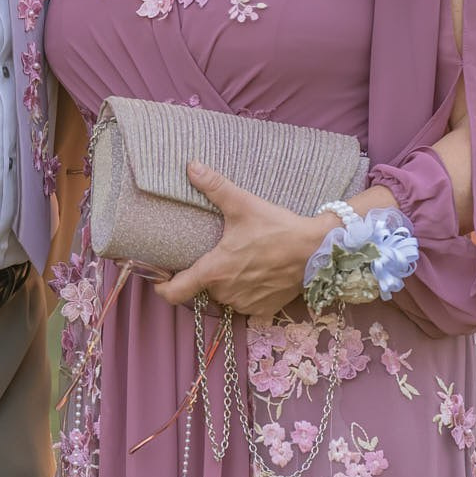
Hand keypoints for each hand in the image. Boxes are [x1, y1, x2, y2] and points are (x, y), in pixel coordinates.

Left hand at [154, 161, 333, 317]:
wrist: (316, 250)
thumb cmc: (277, 228)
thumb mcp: (243, 204)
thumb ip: (215, 187)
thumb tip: (192, 166)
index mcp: (214, 270)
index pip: (175, 292)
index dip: (162, 287)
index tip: (159, 279)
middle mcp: (226, 293)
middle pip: (203, 288)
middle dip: (206, 273)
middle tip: (217, 253)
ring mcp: (245, 304)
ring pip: (225, 296)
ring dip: (227, 283)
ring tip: (240, 261)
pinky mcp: (263, 310)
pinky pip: (245, 303)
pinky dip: (247, 292)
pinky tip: (257, 274)